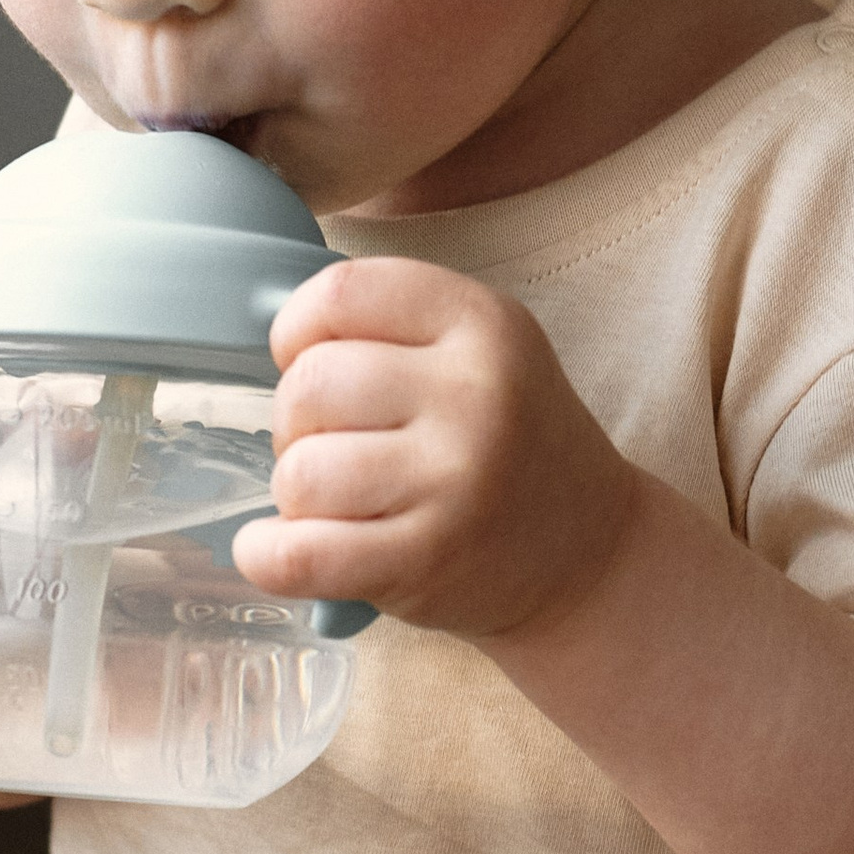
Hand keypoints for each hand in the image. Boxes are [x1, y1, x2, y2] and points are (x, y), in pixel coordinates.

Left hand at [232, 259, 638, 640]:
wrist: (589, 553)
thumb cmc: (512, 444)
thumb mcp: (483, 351)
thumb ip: (393, 326)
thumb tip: (270, 330)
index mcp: (483, 323)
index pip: (341, 292)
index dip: (297, 328)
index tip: (306, 359)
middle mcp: (474, 395)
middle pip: (308, 385)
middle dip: (295, 421)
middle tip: (335, 446)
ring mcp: (453, 482)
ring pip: (299, 472)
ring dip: (296, 494)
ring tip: (340, 501)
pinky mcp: (426, 561)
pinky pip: (298, 554)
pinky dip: (265, 555)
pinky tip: (273, 547)